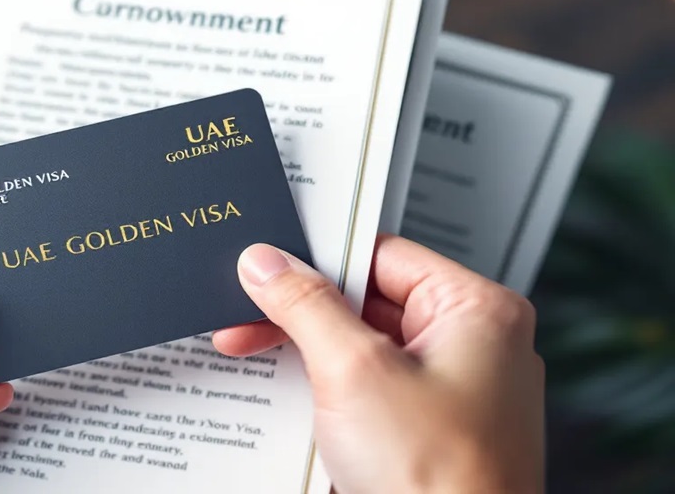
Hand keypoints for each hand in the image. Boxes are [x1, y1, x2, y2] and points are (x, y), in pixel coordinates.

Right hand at [215, 236, 543, 493]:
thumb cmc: (442, 482)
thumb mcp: (354, 371)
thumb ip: (306, 305)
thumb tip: (269, 264)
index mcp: (477, 312)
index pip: (382, 254)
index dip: (319, 258)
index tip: (267, 266)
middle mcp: (472, 346)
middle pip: (367, 301)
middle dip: (301, 313)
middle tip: (247, 318)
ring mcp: (450, 393)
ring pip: (361, 349)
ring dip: (305, 355)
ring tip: (254, 355)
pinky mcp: (425, 433)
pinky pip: (366, 392)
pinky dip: (323, 392)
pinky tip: (284, 400)